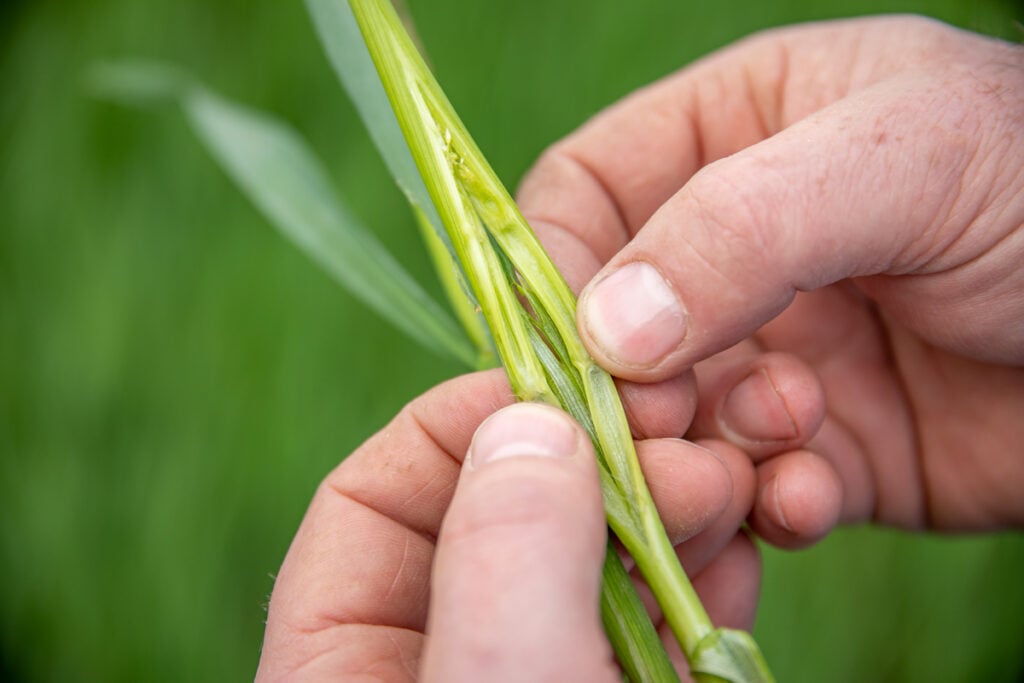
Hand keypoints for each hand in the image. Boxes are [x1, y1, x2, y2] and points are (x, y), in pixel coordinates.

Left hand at [255, 371, 776, 680]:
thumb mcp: (507, 682)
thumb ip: (505, 550)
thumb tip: (531, 421)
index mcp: (345, 658)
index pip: (376, 495)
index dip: (467, 421)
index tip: (569, 384)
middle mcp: (438, 653)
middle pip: (499, 513)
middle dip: (597, 462)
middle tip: (687, 443)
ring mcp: (534, 672)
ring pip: (586, 556)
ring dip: (666, 509)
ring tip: (732, 486)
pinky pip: (647, 615)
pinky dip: (698, 578)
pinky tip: (743, 554)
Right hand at [517, 15, 1023, 534]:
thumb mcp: (902, 159)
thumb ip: (739, 227)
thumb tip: (603, 333)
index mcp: (734, 136)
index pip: (586, 196)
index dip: (556, 268)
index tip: (571, 347)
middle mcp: (739, 249)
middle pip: (611, 326)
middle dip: (628, 385)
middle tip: (666, 424)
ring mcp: (774, 350)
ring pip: (668, 421)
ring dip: (701, 452)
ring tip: (780, 446)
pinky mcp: (818, 445)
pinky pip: (745, 487)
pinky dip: (765, 505)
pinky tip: (816, 495)